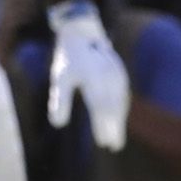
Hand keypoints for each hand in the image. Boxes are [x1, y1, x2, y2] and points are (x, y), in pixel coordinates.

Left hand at [47, 0, 131, 150]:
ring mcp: (117, 73)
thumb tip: (58, 124)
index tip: (102, 142)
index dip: (102, 125)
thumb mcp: (60, 78)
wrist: (83, 33)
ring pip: (120, 101)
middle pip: (113, 106)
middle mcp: (107, 75)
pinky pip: (123, 94)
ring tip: (117, 139)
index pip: (99, 106)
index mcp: (93, 77)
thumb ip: (60, 100)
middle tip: (113, 146)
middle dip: (114, 127)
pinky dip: (122, 109)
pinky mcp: (120, 73)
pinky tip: (119, 120)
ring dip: (120, 121)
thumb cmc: (69, 59)